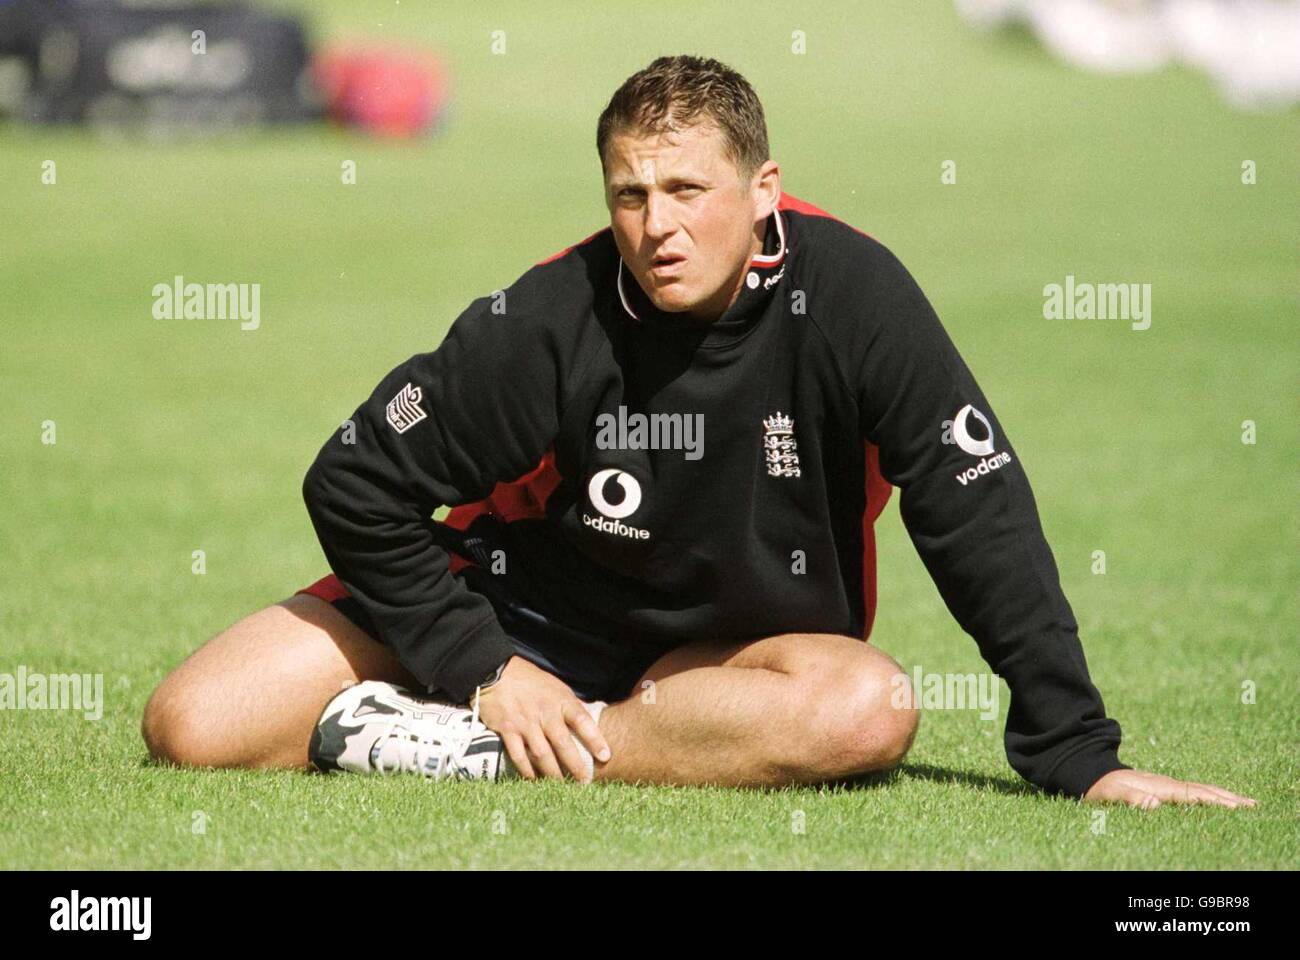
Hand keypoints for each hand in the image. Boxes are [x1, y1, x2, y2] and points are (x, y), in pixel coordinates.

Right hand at [474, 656, 610, 781]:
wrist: (498, 673)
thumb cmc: (532, 681)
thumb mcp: (557, 688)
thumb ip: (569, 707)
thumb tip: (587, 726)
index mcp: (561, 700)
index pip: (582, 721)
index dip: (595, 739)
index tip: (605, 756)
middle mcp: (545, 713)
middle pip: (563, 744)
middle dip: (575, 766)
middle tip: (584, 782)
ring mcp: (525, 722)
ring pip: (542, 754)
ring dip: (553, 773)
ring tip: (561, 786)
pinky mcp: (507, 730)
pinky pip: (519, 755)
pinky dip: (527, 770)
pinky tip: (534, 780)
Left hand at [1084, 768, 1256, 808]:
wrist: (1091, 769)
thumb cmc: (1100, 786)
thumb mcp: (1111, 794)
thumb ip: (1131, 798)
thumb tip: (1154, 804)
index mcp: (1158, 787)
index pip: (1192, 796)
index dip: (1214, 801)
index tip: (1237, 807)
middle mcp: (1166, 784)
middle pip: (1202, 790)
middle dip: (1228, 798)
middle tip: (1253, 805)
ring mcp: (1165, 783)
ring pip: (1200, 789)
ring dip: (1223, 795)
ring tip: (1244, 802)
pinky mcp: (1163, 786)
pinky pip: (1192, 791)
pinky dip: (1209, 794)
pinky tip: (1216, 799)